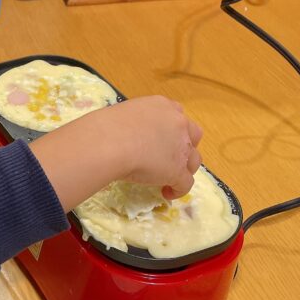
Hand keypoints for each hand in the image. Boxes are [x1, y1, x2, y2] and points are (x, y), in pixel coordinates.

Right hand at [29, 95, 202, 210]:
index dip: (171, 129)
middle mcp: (177, 123)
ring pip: (194, 160)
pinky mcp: (178, 171)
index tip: (160, 139)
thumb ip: (130, 124)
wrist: (109, 142)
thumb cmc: (106, 126)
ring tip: (169, 178)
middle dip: (185, 146)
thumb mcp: (120, 116)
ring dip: (184, 168)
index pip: (177, 115)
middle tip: (169, 157)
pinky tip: (166, 194)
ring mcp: (181, 148)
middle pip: (193, 135)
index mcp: (162, 106)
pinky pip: (185, 184)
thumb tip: (115, 136)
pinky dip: (178, 190)